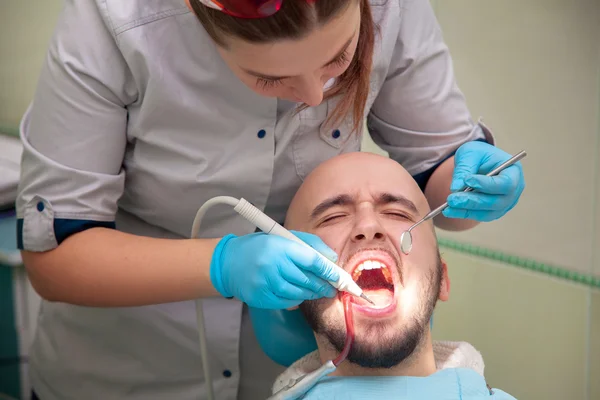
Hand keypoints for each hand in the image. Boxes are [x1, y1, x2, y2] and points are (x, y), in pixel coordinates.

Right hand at [210, 231, 339, 308]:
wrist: (228, 262)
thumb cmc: (260, 247)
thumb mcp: (284, 237)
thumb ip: (310, 245)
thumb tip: (332, 258)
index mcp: (281, 247)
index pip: (313, 261)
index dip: (330, 271)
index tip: (341, 278)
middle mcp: (273, 265)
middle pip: (308, 280)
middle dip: (324, 286)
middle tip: (333, 288)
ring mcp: (266, 283)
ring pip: (299, 293)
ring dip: (312, 294)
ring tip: (318, 291)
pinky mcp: (261, 297)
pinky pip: (287, 302)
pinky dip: (297, 299)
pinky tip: (299, 294)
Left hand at [444, 141, 524, 221]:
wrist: (477, 163)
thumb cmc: (478, 155)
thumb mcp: (470, 153)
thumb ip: (465, 168)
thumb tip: (456, 188)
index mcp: (513, 171)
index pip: (505, 183)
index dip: (487, 184)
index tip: (467, 180)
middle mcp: (514, 190)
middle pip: (496, 201)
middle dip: (473, 201)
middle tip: (451, 199)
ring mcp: (505, 203)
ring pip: (488, 212)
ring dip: (466, 210)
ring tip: (447, 206)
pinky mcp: (494, 211)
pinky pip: (480, 216)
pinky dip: (464, 214)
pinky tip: (449, 211)